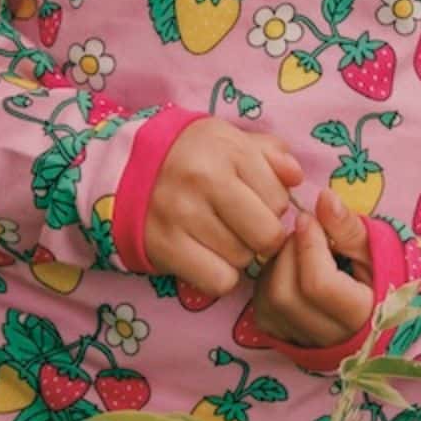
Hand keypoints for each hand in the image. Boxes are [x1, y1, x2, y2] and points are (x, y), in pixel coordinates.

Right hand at [140, 117, 304, 298]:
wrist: (124, 169)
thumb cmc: (189, 155)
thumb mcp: (228, 139)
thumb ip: (270, 153)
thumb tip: (296, 178)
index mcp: (227, 149)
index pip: (280, 198)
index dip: (273, 206)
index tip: (255, 203)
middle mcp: (204, 179)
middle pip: (266, 234)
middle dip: (261, 236)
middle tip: (244, 227)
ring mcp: (182, 214)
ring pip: (242, 259)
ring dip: (237, 254)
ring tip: (219, 236)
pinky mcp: (164, 246)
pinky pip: (217, 281)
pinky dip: (218, 275)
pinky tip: (207, 257)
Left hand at [250, 188, 374, 348]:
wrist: (374, 310)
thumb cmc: (377, 274)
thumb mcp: (372, 248)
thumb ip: (347, 226)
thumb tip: (324, 198)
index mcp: (362, 316)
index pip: (318, 284)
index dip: (308, 245)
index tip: (308, 219)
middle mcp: (331, 338)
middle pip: (286, 296)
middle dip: (287, 255)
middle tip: (299, 232)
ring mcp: (305, 343)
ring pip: (269, 305)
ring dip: (274, 268)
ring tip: (295, 249)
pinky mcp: (285, 341)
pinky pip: (263, 311)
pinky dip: (267, 283)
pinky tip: (286, 268)